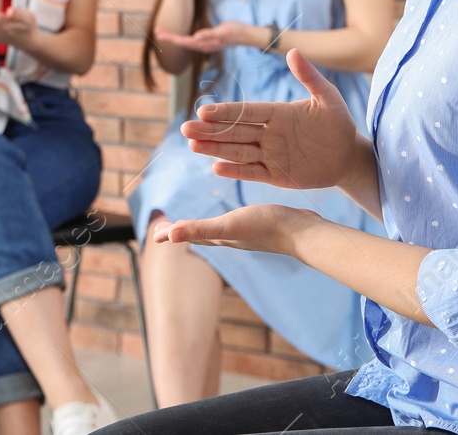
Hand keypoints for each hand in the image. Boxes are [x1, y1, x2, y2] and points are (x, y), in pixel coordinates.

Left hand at [151, 204, 319, 255]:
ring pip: (218, 232)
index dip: (172, 234)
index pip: (189, 236)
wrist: (302, 232)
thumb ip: (200, 230)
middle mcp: (231, 238)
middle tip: (168, 231)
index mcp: (220, 237)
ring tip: (197, 226)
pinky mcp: (262, 226)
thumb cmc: (266, 227)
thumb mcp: (228, 226)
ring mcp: (247, 234)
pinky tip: (236, 219)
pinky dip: (227, 221)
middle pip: (200, 235)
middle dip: (183, 232)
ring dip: (203, 228)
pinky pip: (236, 224)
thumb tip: (170, 235)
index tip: (155, 234)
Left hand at [153, 20, 261, 54]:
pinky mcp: (208, 41)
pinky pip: (191, 41)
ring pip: (185, 43)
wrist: (246, 36)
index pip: (183, 41)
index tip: (160, 32)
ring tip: (162, 32)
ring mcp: (205, 45)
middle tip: (156, 30)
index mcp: (204, 44)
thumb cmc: (235, 31)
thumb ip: (210, 34)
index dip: (171, 38)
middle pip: (182, 43)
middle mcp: (203, 46)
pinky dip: (182, 38)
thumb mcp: (223, 31)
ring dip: (174, 38)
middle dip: (169, 37)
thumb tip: (196, 37)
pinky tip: (177, 37)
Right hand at [181, 49, 359, 190]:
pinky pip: (252, 172)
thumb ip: (309, 76)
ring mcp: (270, 154)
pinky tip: (216, 167)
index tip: (204, 111)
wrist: (349, 155)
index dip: (226, 112)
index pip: (246, 111)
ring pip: (237, 151)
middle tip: (186, 128)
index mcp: (277, 113)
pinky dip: (235, 171)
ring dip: (215, 148)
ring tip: (192, 145)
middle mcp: (268, 133)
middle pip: (234, 131)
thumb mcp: (328, 97)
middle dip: (210, 131)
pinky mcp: (276, 175)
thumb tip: (292, 51)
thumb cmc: (339, 122)